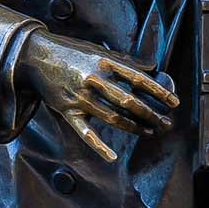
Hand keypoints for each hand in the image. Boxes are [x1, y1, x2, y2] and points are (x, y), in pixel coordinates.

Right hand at [18, 30, 178, 162]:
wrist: (35, 56)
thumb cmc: (71, 52)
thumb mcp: (99, 51)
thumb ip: (126, 61)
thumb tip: (152, 66)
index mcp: (104, 62)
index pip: (138, 79)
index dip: (158, 92)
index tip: (173, 102)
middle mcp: (94, 79)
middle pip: (128, 100)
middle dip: (150, 114)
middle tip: (165, 123)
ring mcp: (80, 97)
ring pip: (112, 117)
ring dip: (134, 127)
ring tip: (150, 132)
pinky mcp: (67, 111)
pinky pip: (85, 132)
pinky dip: (98, 146)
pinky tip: (112, 156)